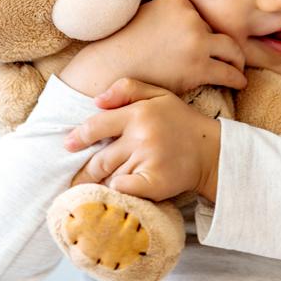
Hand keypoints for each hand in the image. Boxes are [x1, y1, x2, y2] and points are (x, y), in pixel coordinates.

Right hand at [60, 0, 246, 96]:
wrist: (110, 69)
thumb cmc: (122, 47)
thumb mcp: (145, 15)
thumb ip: (167, 16)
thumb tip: (181, 27)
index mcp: (177, 1)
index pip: (201, 16)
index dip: (203, 32)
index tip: (205, 44)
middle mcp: (191, 17)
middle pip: (218, 31)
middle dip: (226, 45)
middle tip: (235, 56)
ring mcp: (197, 42)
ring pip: (232, 50)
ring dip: (238, 61)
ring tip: (239, 69)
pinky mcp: (198, 67)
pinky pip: (228, 72)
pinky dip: (237, 78)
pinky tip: (240, 83)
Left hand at [66, 77, 220, 202]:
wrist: (212, 150)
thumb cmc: (180, 122)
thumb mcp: (159, 95)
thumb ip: (127, 88)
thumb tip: (96, 100)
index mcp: (138, 113)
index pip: (97, 126)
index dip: (78, 137)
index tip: (68, 146)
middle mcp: (141, 136)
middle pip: (100, 159)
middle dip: (86, 171)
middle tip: (76, 179)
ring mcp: (149, 160)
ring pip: (111, 176)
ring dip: (104, 182)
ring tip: (100, 187)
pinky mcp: (155, 183)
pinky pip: (123, 189)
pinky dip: (118, 191)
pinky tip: (119, 192)